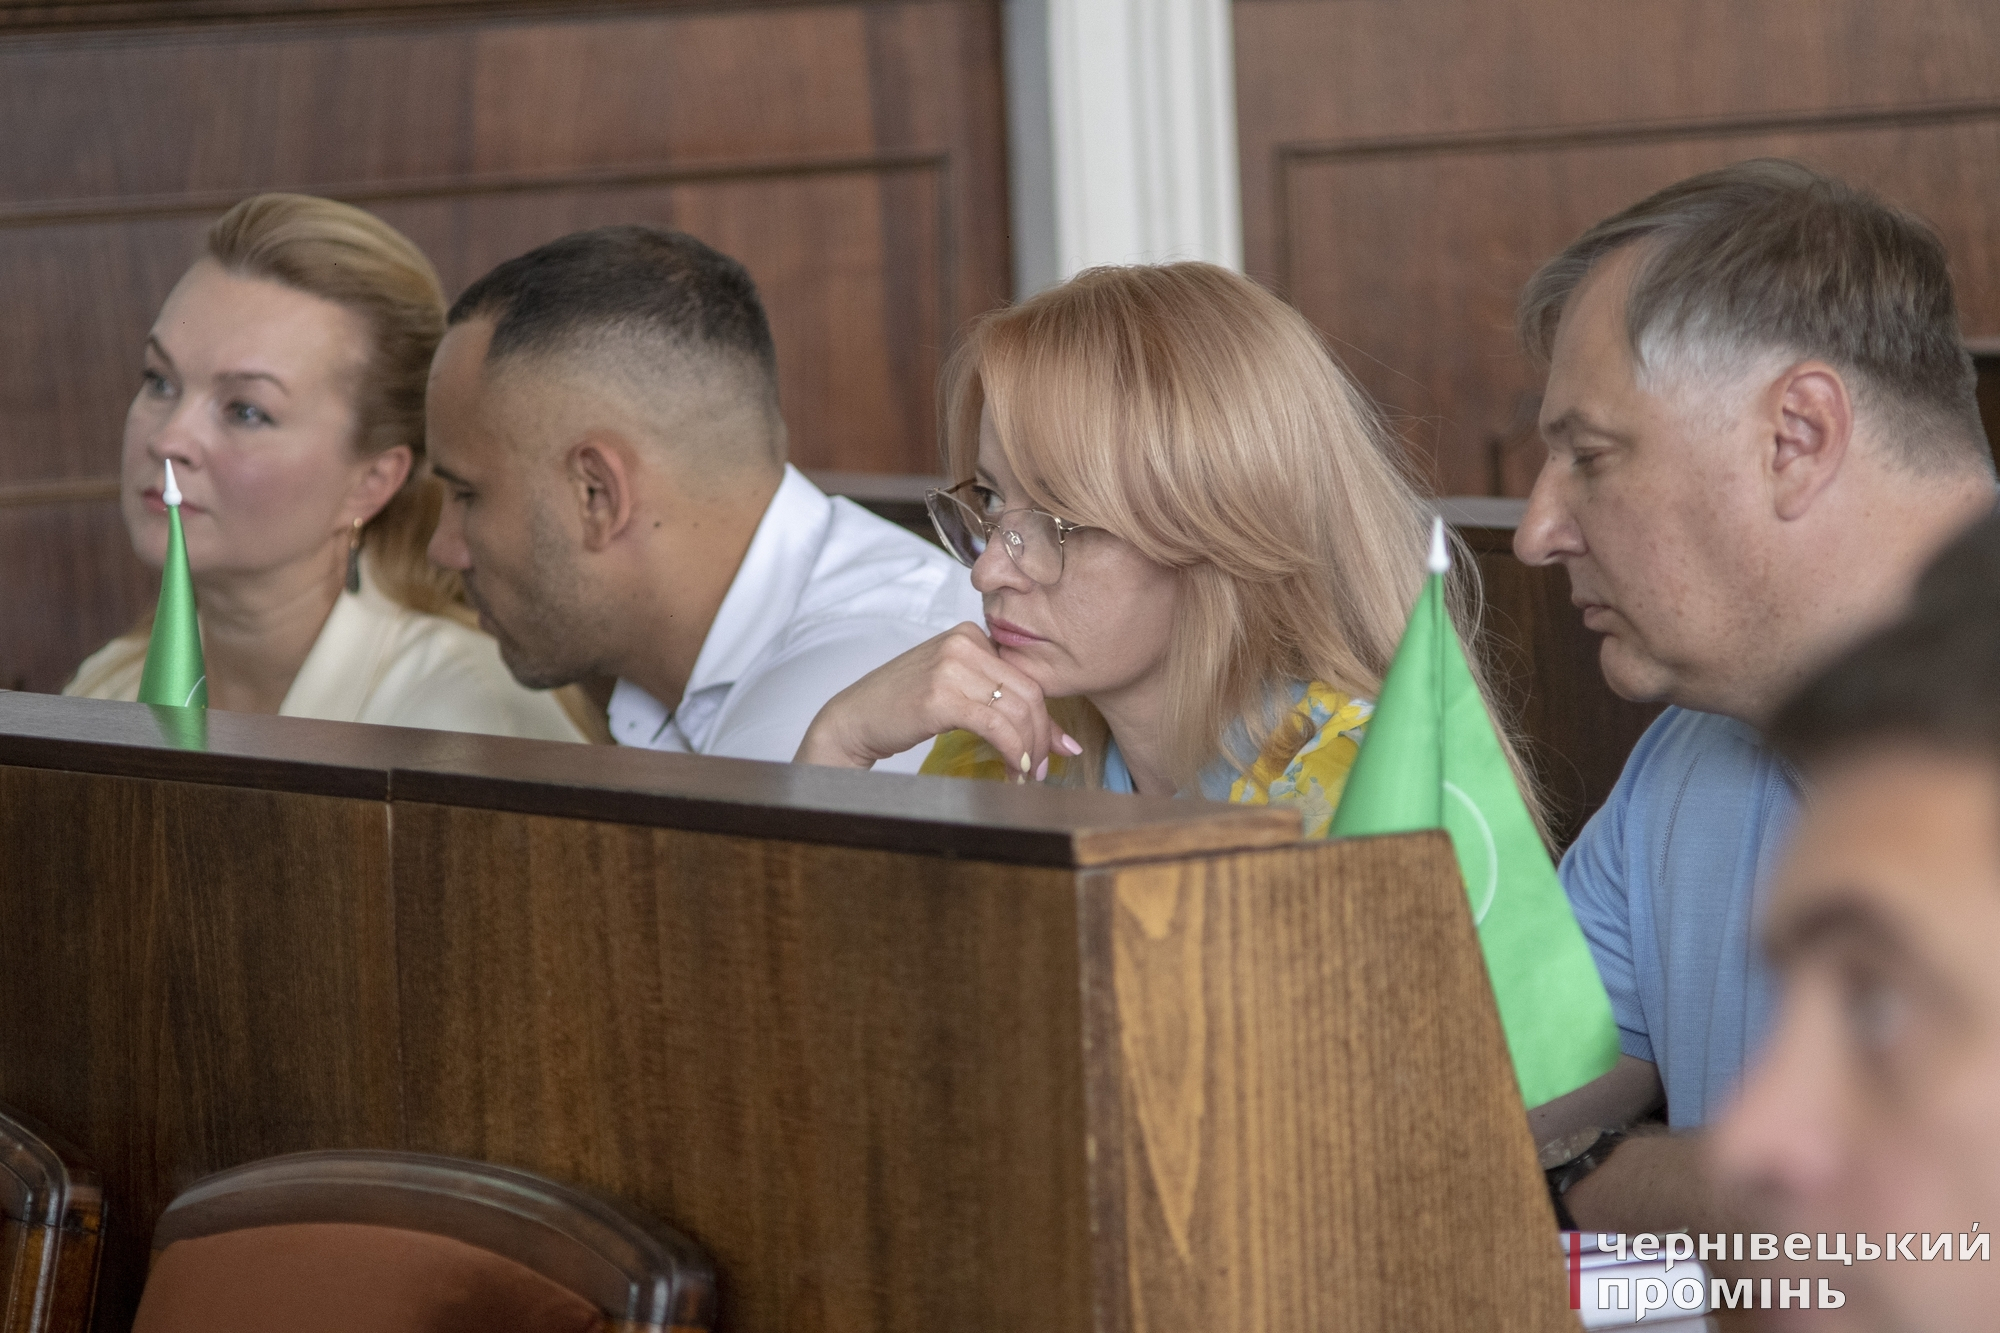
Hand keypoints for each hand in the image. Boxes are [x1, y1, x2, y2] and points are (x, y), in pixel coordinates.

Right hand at [794, 621, 1082, 775]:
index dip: (1047, 718)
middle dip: (1042, 737)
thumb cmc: (902, 708)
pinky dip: (1011, 751)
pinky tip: (1012, 770)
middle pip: (1029, 693)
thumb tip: (1061, 741)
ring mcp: (951, 666)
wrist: (853, 718)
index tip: (1056, 749)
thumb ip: (1001, 705)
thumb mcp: (956, 693)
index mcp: (970, 635)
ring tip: (1024, 775)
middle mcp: (963, 642)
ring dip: (1028, 750)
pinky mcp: (940, 695)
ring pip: (1016, 710)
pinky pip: (995, 725)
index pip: (1027, 677)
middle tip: (1041, 769)